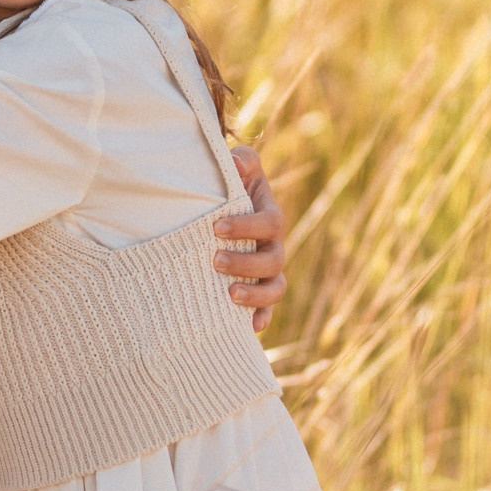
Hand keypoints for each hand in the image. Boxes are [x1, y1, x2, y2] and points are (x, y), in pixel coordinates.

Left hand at [217, 146, 286, 334]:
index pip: (269, 223)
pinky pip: (269, 310)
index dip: (247, 226)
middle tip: (215, 260)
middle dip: (245, 263)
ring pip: (275, 288)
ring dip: (255, 295)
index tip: (216, 227)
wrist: (224, 211)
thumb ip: (241, 162)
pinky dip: (261, 319)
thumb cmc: (230, 189)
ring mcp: (269, 272)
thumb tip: (237, 163)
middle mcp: (275, 247)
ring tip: (229, 294)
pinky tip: (249, 328)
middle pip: (272, 260)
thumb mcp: (237, 171)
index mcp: (271, 218)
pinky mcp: (260, 292)